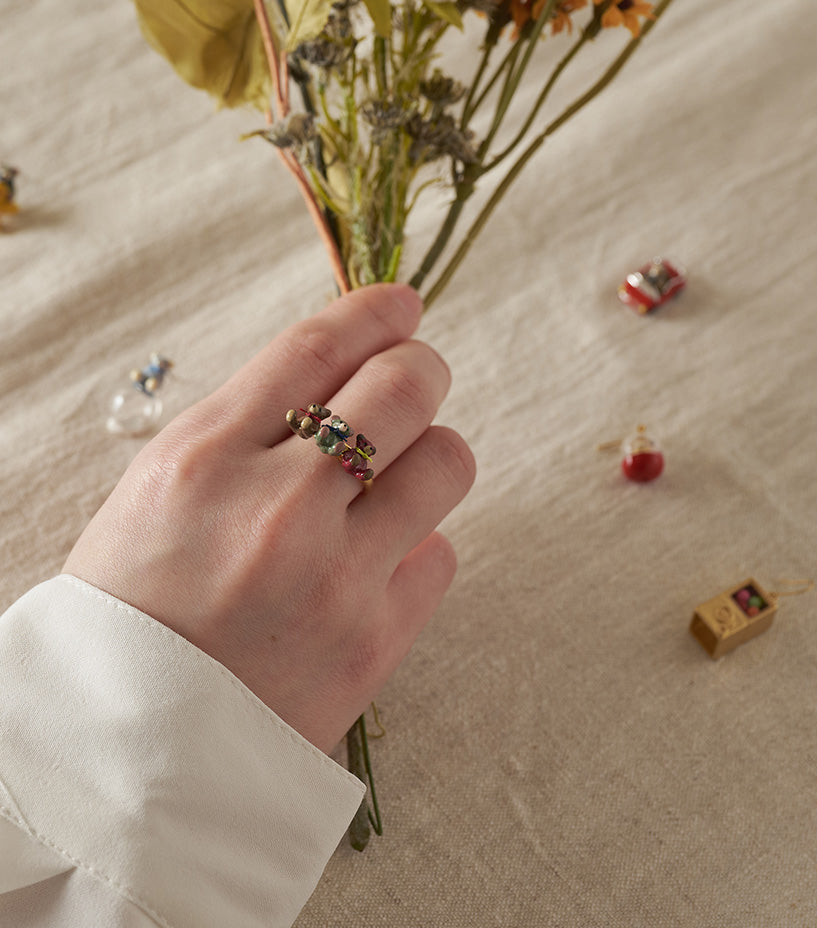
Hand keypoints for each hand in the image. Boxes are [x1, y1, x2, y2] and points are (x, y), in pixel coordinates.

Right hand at [64, 284, 474, 753]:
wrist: (123, 756)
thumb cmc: (134, 612)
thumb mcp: (161, 493)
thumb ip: (250, 431)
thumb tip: (344, 383)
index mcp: (204, 457)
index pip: (318, 346)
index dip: (375, 311)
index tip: (403, 304)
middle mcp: (278, 506)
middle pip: (407, 386)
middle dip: (422, 369)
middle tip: (414, 384)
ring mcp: (336, 576)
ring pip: (448, 461)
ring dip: (432, 457)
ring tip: (396, 483)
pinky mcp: (377, 641)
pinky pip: (443, 555)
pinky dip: (419, 550)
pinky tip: (378, 567)